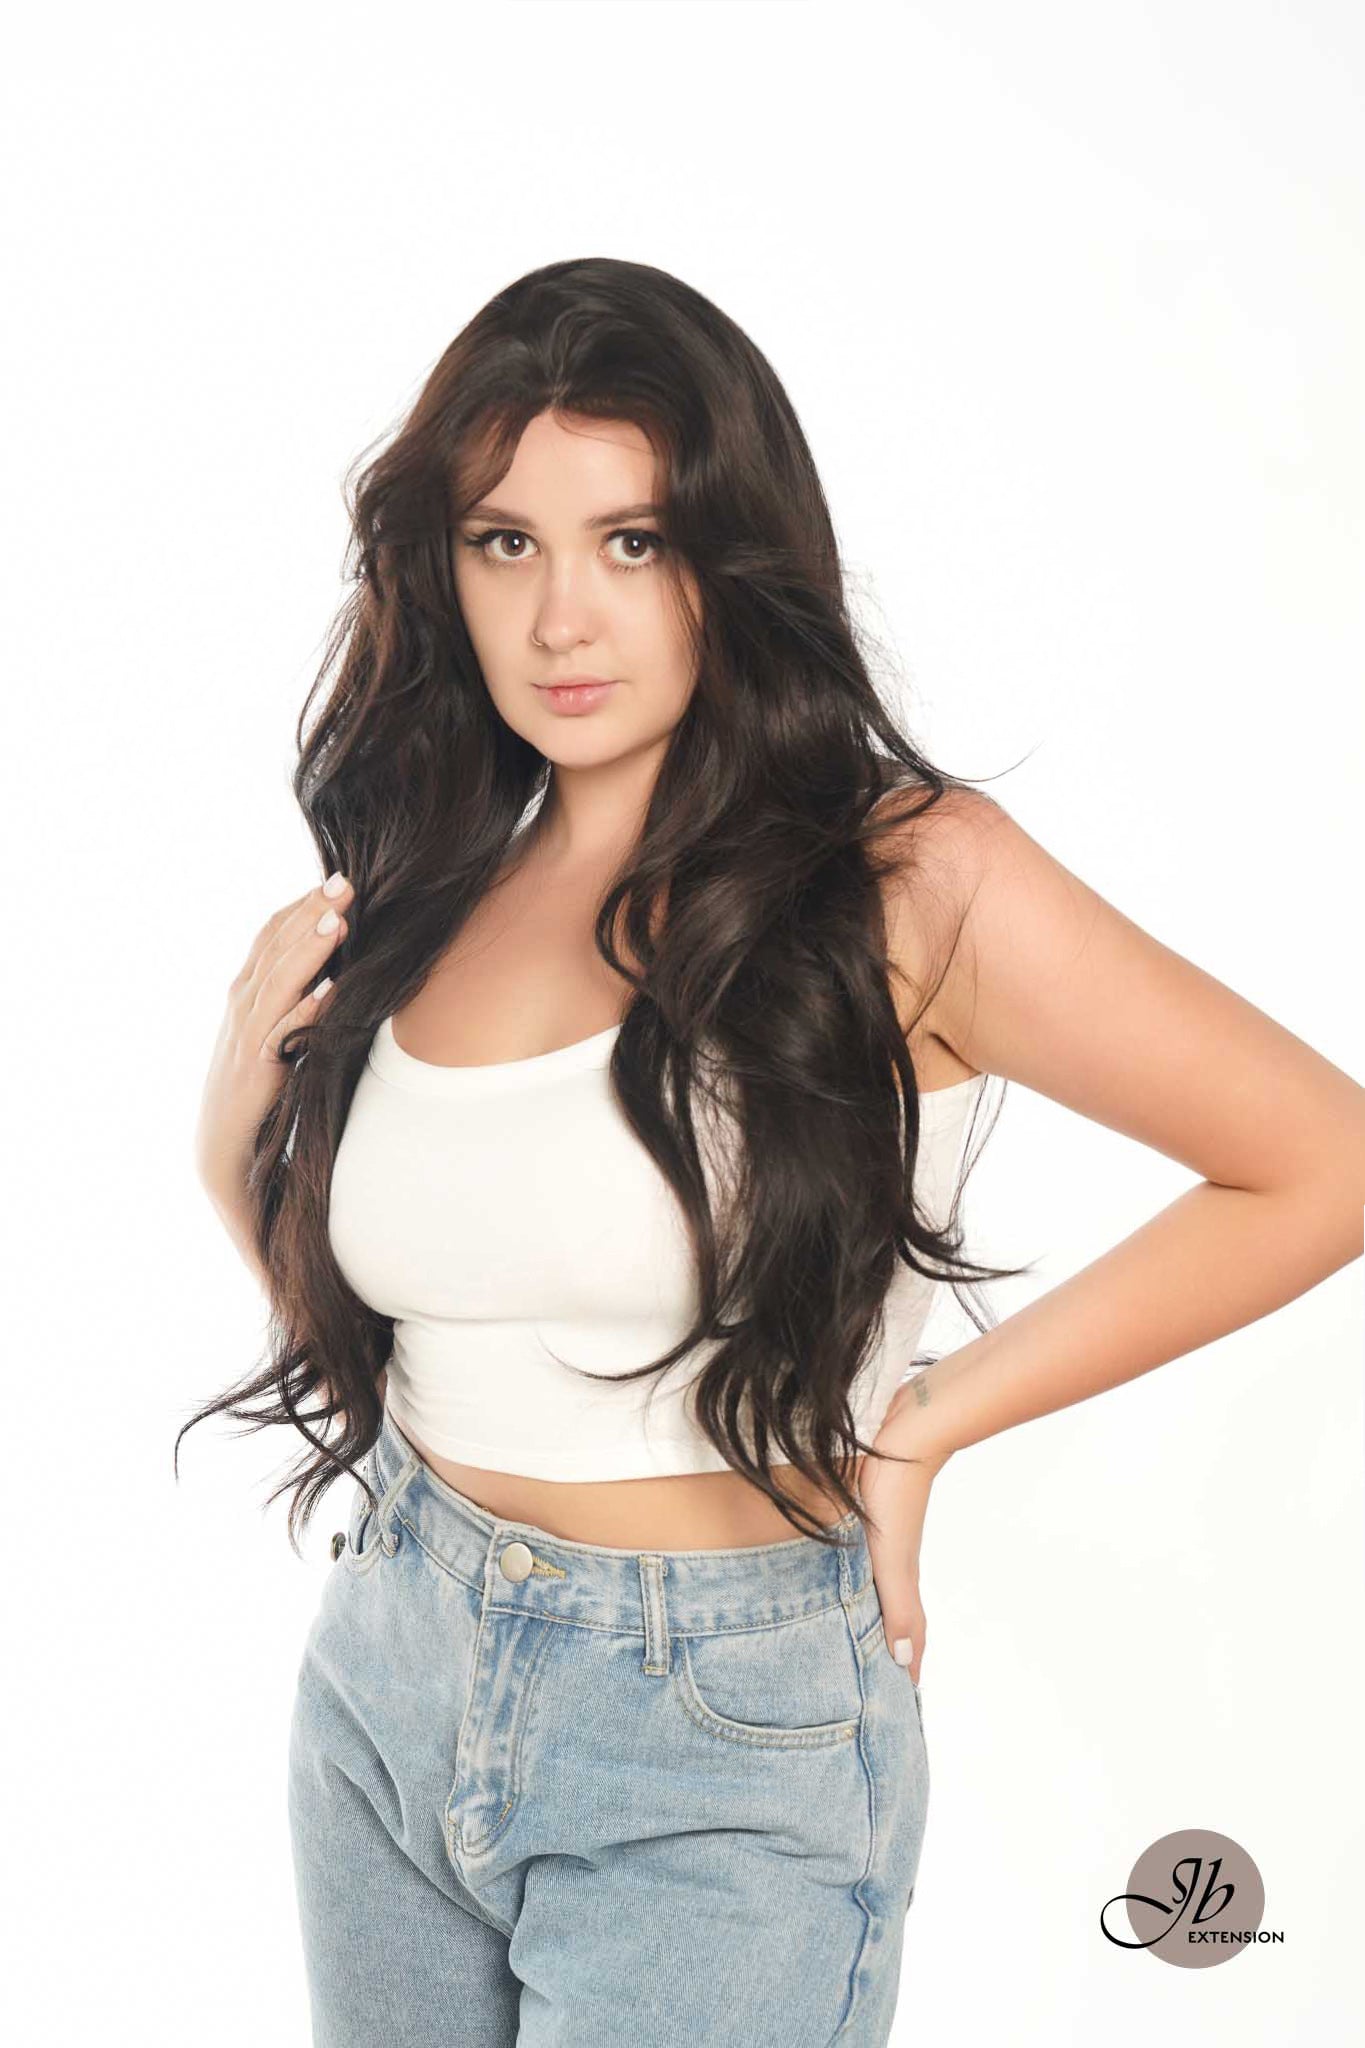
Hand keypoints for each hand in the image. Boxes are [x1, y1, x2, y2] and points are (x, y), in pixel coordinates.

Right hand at [193, 869, 353, 1199]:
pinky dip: (304, 1012)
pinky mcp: (258, 1067)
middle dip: (310, 913)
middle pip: (277, 947)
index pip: (272, 934)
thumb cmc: (257, 1082)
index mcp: (247, 990)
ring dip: (309, 951)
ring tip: (336, 922)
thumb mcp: (272, 1028)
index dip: (302, 904)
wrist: (224, 1143)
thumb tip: (334, 958)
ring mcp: (247, 1033)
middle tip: (344, 882)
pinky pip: (283, 1034)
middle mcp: (243, 1003)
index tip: (336, 877)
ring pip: (279, 982)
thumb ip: (293, 993)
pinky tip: (328, 993)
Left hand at [858, 1397, 951, 1687]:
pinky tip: (843, 1581)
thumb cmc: (893, 1493)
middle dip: (890, 1653)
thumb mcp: (890, 1556)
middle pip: (895, 1619)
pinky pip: (863, 1565)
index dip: (908, 1671)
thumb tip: (904, 1663)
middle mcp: (893, 1565)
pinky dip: (858, 1586)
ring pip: (878, 1592)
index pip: (910, 1637)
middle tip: (877, 1690)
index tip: (906, 1706)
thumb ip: (897, 1606)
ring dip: (873, 1620)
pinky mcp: (869, 1518)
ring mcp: (882, 1542)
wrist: (903, 1432)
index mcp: (900, 1580)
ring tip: (858, 1647)